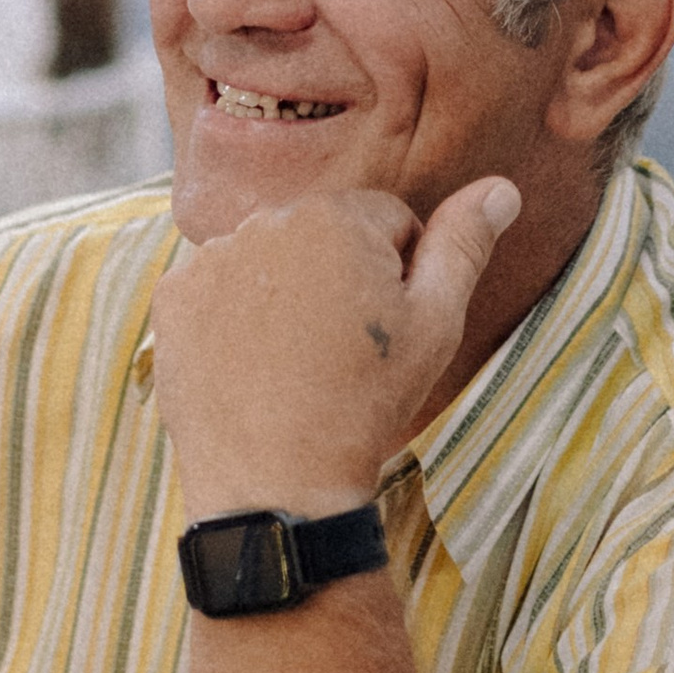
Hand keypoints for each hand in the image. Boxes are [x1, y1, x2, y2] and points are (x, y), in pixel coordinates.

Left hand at [151, 179, 519, 519]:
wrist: (277, 485)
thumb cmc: (366, 405)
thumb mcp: (435, 325)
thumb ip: (464, 245)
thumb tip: (500, 186)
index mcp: (335, 216)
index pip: (386, 220)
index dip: (398, 275)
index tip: (385, 330)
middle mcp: (264, 221)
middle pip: (322, 233)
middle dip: (340, 275)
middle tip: (341, 350)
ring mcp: (209, 259)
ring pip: (269, 258)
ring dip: (287, 292)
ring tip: (297, 361)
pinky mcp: (172, 300)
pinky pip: (217, 288)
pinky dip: (234, 317)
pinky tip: (252, 364)